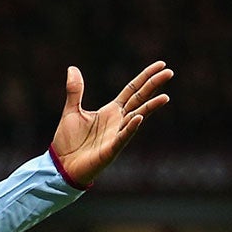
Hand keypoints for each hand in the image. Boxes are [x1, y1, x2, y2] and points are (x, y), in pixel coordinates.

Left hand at [48, 61, 172, 187]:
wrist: (61, 166)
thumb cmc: (69, 141)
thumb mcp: (71, 111)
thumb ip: (75, 91)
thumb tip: (72, 68)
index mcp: (111, 111)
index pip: (133, 90)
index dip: (145, 77)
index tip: (161, 65)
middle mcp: (118, 121)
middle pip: (139, 99)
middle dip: (153, 86)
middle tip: (169, 72)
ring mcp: (116, 135)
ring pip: (137, 117)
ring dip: (150, 108)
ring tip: (165, 97)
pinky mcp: (110, 150)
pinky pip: (122, 137)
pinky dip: (130, 128)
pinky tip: (138, 118)